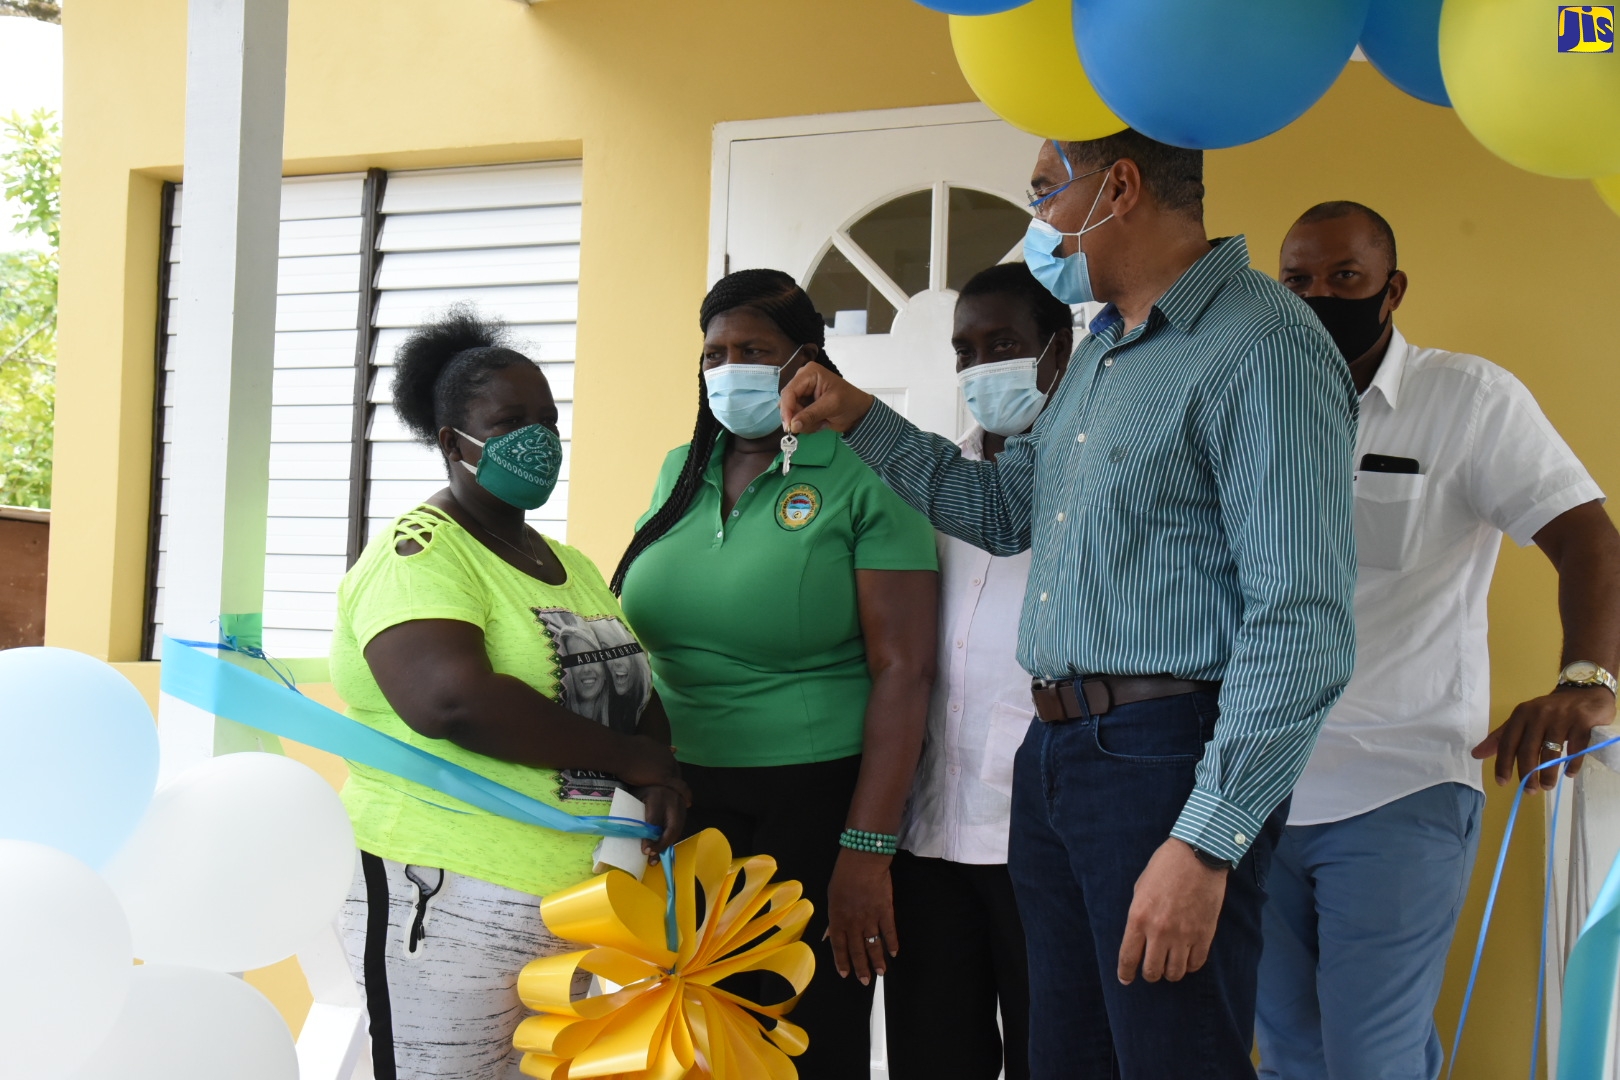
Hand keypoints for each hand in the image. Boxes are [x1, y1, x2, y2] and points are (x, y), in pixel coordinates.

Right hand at [616, 736, 691, 802]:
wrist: (622, 753)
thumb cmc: (625, 750)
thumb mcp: (639, 745)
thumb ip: (646, 750)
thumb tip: (645, 753)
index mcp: (662, 750)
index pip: (670, 763)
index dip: (670, 772)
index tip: (667, 780)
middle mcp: (668, 758)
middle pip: (676, 771)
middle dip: (675, 781)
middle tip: (674, 792)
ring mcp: (668, 767)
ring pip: (678, 780)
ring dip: (680, 789)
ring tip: (681, 799)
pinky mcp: (665, 778)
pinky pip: (680, 788)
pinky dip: (685, 795)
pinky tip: (688, 802)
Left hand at [630, 783, 689, 859]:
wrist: (658, 774)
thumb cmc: (642, 788)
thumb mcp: (636, 797)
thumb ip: (636, 814)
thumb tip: (626, 836)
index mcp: (657, 797)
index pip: (654, 822)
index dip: (651, 838)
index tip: (645, 851)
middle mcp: (672, 800)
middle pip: (672, 828)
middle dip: (662, 845)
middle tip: (652, 857)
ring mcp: (681, 803)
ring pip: (678, 829)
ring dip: (668, 844)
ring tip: (656, 857)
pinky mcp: (685, 807)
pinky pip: (680, 826)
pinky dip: (671, 838)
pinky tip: (662, 846)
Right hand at [780, 361, 875, 435]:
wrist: (859, 413)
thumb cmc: (850, 402)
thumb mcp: (831, 406)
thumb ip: (811, 414)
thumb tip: (792, 425)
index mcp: (809, 373)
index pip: (789, 391)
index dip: (787, 409)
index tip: (789, 426)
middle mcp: (802, 381)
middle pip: (787, 402)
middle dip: (798, 416)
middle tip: (813, 424)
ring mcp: (802, 394)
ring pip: (791, 413)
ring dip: (805, 422)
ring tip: (822, 421)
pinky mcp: (804, 405)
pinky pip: (797, 418)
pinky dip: (807, 424)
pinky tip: (821, 422)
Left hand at [825, 849, 895, 984]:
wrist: (863, 861)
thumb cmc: (843, 875)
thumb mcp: (832, 896)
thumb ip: (834, 916)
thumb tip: (831, 933)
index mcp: (837, 919)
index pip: (839, 946)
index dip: (842, 961)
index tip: (845, 974)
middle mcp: (854, 923)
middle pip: (857, 950)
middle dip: (861, 967)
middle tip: (865, 981)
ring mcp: (871, 919)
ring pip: (873, 945)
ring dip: (877, 960)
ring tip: (881, 973)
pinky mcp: (885, 912)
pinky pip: (889, 932)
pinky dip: (892, 943)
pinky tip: (893, 953)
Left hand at [1117, 839, 1228, 984]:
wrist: (1198, 855)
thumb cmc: (1165, 867)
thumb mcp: (1140, 888)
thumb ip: (1138, 915)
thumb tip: (1138, 938)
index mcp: (1138, 917)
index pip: (1128, 958)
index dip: (1125, 973)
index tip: (1125, 979)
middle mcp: (1159, 931)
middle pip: (1152, 972)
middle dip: (1149, 974)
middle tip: (1151, 969)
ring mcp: (1184, 935)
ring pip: (1175, 973)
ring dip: (1170, 972)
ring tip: (1170, 964)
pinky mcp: (1204, 935)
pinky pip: (1196, 964)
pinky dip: (1190, 965)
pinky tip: (1187, 958)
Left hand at [1472, 687, 1616, 789]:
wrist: (1584, 694)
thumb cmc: (1549, 712)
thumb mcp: (1523, 720)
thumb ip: (1502, 737)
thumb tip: (1476, 754)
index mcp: (1521, 715)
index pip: (1508, 742)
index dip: (1503, 763)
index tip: (1502, 782)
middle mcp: (1539, 714)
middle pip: (1528, 749)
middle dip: (1527, 773)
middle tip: (1529, 791)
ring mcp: (1561, 717)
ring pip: (1551, 752)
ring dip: (1548, 774)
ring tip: (1547, 786)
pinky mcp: (1582, 721)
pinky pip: (1576, 749)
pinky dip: (1572, 764)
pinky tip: (1569, 774)